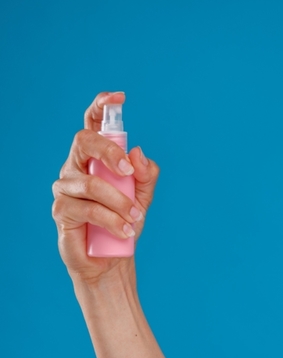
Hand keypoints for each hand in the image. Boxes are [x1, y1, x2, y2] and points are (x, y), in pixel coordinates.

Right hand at [52, 92, 159, 284]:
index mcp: (95, 160)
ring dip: (120, 202)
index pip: (92, 126)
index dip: (100, 107)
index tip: (118, 98)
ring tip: (136, 218)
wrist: (111, 259)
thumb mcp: (143, 196)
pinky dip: (112, 220)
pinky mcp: (61, 211)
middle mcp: (75, 168)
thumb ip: (146, 174)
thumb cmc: (124, 222)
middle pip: (84, 142)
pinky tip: (125, 230)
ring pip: (91, 183)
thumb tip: (138, 153)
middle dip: (109, 152)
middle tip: (130, 173)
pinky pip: (88, 208)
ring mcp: (65, 188)